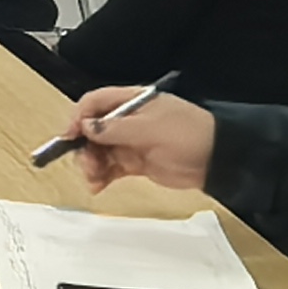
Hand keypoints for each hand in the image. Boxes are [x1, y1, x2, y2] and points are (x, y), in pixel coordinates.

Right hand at [56, 89, 217, 194]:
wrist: (217, 159)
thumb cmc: (187, 134)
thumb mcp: (149, 128)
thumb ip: (115, 129)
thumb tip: (86, 127)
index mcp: (130, 102)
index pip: (94, 103)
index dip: (78, 117)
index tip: (70, 136)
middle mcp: (127, 120)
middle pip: (92, 130)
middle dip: (84, 147)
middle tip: (87, 165)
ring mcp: (131, 142)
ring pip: (99, 151)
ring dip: (91, 165)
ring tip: (94, 179)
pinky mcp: (137, 163)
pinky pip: (111, 168)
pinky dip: (102, 177)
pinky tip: (97, 186)